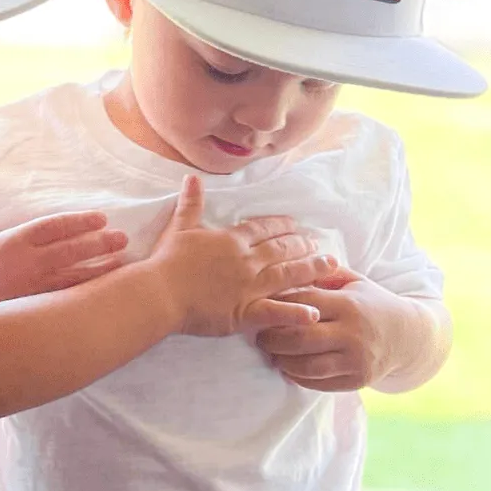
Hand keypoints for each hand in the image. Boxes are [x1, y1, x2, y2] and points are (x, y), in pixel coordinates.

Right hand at [0, 212, 127, 310]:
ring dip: (100, 267)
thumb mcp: (4, 240)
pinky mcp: (36, 305)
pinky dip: (87, 289)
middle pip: (70, 249)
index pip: (55, 225)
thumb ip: (33, 236)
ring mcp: (33, 285)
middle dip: (99, 242)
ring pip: (73, 274)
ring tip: (122, 260)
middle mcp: (26, 261)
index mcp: (16, 239)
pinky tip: (105, 286)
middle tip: (122, 237)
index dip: (80, 221)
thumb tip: (69, 229)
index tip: (102, 218)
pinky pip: (68, 296)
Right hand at [147, 174, 336, 336]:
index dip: (281, 225)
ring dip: (310, 269)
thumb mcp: (179, 226)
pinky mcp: (244, 312)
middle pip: (281, 250)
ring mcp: (249, 287)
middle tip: (318, 244)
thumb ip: (191, 203)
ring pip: (287, 275)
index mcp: (232, 240)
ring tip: (330, 266)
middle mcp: (247, 261)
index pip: (263, 229)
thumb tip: (192, 177)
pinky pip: (275, 312)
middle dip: (302, 245)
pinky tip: (314, 312)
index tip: (294, 224)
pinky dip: (295, 313)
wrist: (160, 292)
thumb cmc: (167, 261)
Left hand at [255, 266, 410, 390]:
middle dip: (271, 338)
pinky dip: (297, 377)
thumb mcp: (352, 281)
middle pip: (299, 338)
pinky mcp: (358, 380)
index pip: (302, 304)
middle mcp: (353, 333)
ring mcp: (356, 359)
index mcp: (348, 304)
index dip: (277, 306)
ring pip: (306, 365)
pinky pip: (319, 383)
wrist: (409, 335)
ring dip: (281, 361)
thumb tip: (286, 267)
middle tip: (259, 337)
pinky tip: (288, 367)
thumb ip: (321, 274)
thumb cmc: (370, 303)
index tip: (260, 308)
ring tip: (272, 353)